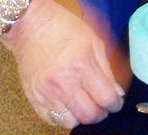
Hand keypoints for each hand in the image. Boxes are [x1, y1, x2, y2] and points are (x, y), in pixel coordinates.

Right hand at [3, 0, 127, 127]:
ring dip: (81, 116)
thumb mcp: (93, 40)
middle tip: (101, 105)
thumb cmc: (63, 27)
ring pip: (71, 122)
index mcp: (82, 65)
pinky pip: (52, 120)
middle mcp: (64, 82)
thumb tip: (116, 92)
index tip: (115, 102)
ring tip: (84, 104)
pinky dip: (64, 116)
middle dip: (100, 113)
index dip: (115, 103)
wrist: (32, 25)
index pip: (105, 98)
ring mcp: (47, 92)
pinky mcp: (34, 98)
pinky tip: (68, 103)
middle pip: (89, 115)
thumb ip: (106, 68)